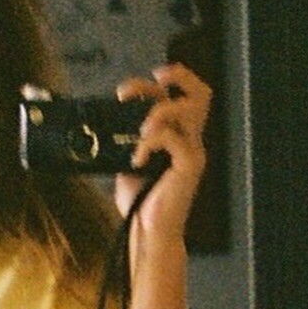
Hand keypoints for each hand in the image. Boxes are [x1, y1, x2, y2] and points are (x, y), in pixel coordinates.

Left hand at [114, 63, 211, 239]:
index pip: (180, 97)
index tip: (128, 90)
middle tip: (154, 77)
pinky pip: (170, 137)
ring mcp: (193, 152)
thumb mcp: (127, 164)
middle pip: (201, 93)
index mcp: (178, 138)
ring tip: (142, 128)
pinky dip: (148, 143)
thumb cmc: (141, 204)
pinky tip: (136, 160)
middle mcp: (190, 142)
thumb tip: (106, 124)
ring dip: (160, 110)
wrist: (146, 232)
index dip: (161, 83)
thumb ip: (127, 141)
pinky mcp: (190, 166)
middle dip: (178, 76)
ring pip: (190, 108)